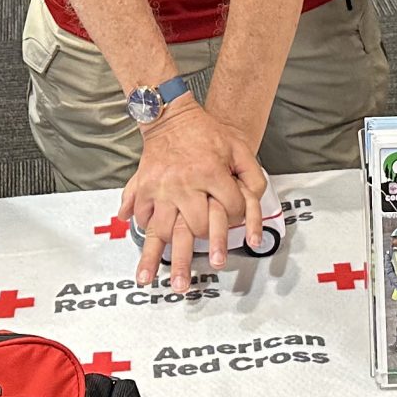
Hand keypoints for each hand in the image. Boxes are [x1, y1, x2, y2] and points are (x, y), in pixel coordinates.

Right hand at [119, 102, 265, 293]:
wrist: (172, 116)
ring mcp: (162, 186)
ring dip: (159, 255)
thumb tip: (254, 207)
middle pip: (195, 226)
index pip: (230, 210)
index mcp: (211, 173)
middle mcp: (184, 183)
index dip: (239, 219)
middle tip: (201, 274)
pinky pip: (142, 214)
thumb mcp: (240, 149)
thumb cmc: (208, 134)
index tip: (237, 222)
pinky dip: (144, 228)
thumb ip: (253, 177)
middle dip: (202, 248)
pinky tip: (146, 243)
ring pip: (162, 229)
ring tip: (152, 280)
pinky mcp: (144, 185)